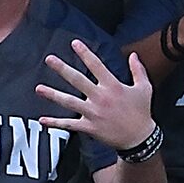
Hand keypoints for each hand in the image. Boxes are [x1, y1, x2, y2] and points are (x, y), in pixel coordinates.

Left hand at [36, 40, 156, 152]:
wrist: (139, 138)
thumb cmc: (142, 112)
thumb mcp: (145, 88)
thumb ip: (138, 70)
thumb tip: (133, 55)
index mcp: (113, 86)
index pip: (96, 65)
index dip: (85, 53)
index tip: (74, 43)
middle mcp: (100, 98)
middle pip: (78, 80)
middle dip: (62, 69)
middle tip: (49, 59)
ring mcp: (93, 113)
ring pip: (69, 102)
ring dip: (53, 95)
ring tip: (38, 89)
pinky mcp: (89, 127)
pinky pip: (69, 124)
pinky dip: (55, 122)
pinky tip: (43, 120)